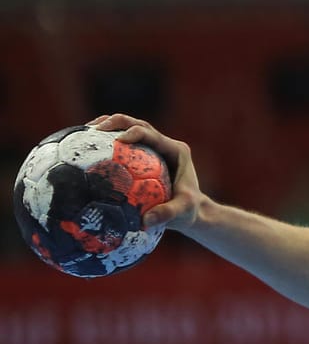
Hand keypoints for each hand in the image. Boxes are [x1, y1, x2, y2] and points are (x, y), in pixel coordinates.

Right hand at [90, 114, 203, 229]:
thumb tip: (145, 221)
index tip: (117, 140)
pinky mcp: (141, 157)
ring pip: (127, 129)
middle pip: (137, 124)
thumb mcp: (182, 212)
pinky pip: (121, 146)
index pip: (151, 134)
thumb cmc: (188, 211)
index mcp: (175, 150)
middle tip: (93, 128)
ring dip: (106, 128)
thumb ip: (167, 214)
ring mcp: (152, 148)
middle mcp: (163, 145)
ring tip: (82, 133)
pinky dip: (103, 144)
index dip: (134, 132)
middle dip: (115, 122)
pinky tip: (83, 151)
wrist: (190, 211)